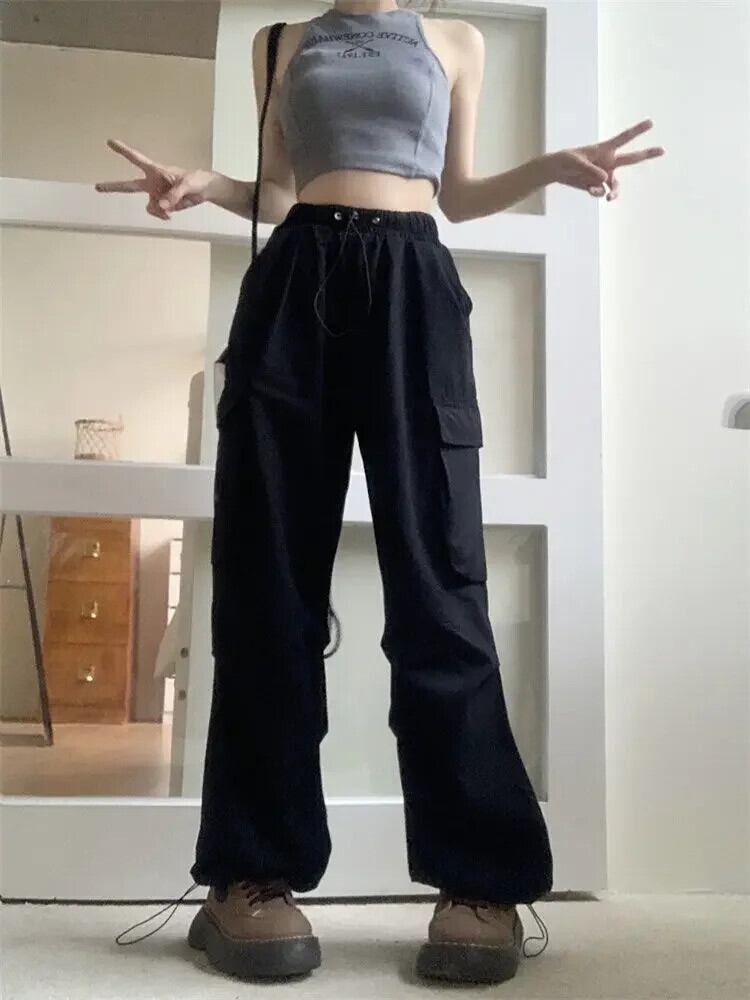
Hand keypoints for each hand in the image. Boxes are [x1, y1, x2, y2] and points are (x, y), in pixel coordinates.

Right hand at [94, 139, 219, 219]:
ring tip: (172, 206)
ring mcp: (156, 195)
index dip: (123, 151)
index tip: (110, 142)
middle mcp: (152, 183)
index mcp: (156, 170)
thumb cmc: (196, 180)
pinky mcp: (162, 205)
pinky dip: (162, 215)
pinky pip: (156, 213)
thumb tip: (162, 207)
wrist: (204, 190)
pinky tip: (170, 214)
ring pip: (149, 207)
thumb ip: (174, 195)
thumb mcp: (187, 185)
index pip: (136, 159)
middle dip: (113, 187)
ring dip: (159, 210)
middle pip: (129, 186)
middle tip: (97, 187)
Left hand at [548, 119, 664, 200]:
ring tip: (609, 198)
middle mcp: (608, 162)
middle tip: (663, 150)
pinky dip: (595, 192)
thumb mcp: (575, 163)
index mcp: (605, 149)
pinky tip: (588, 189)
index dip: (637, 131)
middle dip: (647, 154)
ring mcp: (604, 174)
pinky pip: (601, 192)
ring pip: (615, 185)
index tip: (651, 123)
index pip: (623, 139)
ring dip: (614, 193)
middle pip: (631, 159)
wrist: (556, 171)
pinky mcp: (597, 185)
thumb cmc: (565, 160)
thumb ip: (590, 170)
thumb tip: (605, 180)